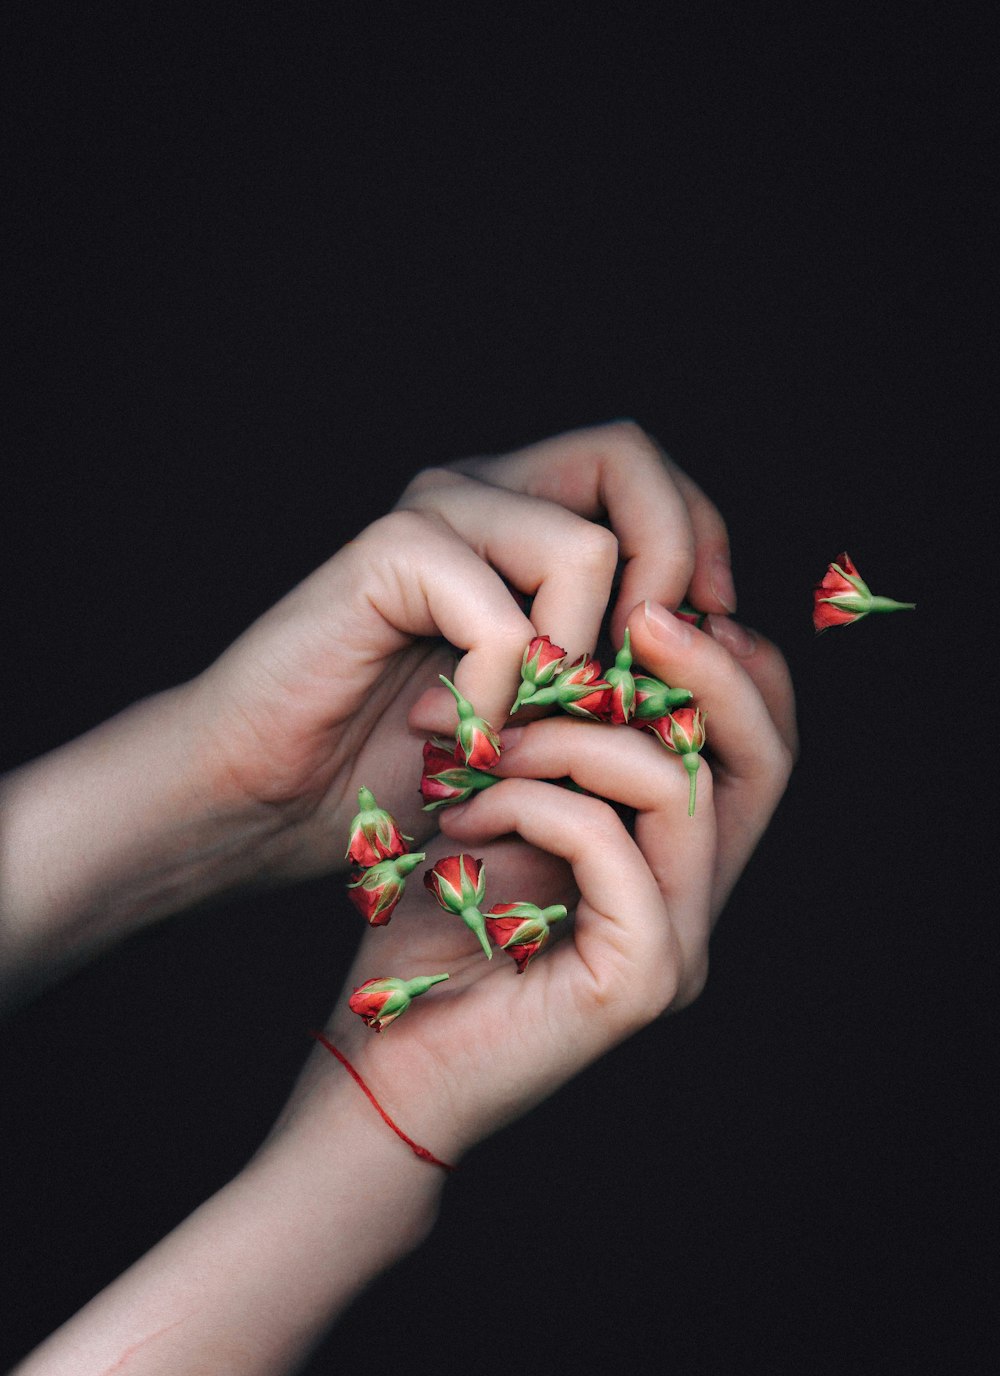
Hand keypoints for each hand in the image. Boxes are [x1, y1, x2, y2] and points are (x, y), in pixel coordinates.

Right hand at [190, 421, 738, 885]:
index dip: (699, 543)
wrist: (267, 795)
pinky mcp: (389, 554)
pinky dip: (500, 699)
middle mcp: (479, 494)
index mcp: (517, 516)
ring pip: (585, 548)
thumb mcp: (544, 714)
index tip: (704, 638)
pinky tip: (457, 737)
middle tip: (637, 674)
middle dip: (668, 570)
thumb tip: (720, 634)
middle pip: (628, 455)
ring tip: (524, 730)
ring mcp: (433, 515)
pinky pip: (507, 618)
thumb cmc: (400, 763)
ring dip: (577, 666)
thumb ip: (617, 663)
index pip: (645, 474)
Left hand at [282, 596, 794, 1163]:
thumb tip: (584, 648)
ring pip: (678, 788)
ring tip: (481, 745)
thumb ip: (561, 755)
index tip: (656, 607)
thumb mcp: (507, 814)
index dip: (733, 669)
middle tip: (637, 616)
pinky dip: (534, 804)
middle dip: (708, 671)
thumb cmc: (435, 933)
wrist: (381, 1064)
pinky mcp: (640, 981)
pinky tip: (465, 818)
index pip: (754, 752)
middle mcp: (697, 907)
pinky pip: (610, 845)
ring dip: (571, 737)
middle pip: (763, 763)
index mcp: (677, 867)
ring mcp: (678, 948)